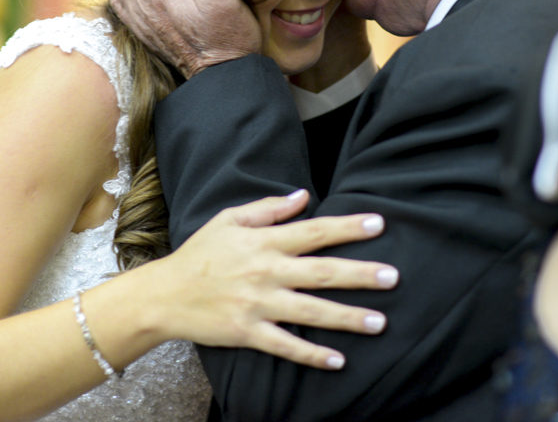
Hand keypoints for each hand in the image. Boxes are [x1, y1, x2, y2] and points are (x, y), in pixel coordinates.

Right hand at [142, 190, 396, 369]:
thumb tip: (303, 197)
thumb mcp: (229, 220)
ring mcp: (258, 304)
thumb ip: (268, 210)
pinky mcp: (247, 333)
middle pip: (322, 272)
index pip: (314, 231)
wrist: (164, 294)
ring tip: (380, 322)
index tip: (379, 224)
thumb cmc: (199, 254)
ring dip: (347, 317)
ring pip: (311, 311)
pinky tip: (338, 360)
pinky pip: (286, 345)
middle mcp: (266, 272)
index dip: (348, 227)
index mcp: (264, 242)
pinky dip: (312, 354)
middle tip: (394, 277)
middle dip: (360, 275)